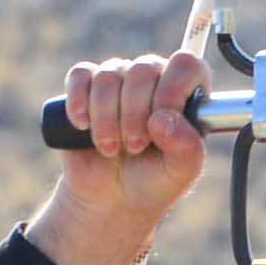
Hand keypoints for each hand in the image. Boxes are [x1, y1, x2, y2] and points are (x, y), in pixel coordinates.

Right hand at [21, 54, 205, 264]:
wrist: (111, 200)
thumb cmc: (152, 182)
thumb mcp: (180, 173)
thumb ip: (187, 148)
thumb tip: (164, 119)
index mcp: (186, 91)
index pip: (184, 64)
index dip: (170, 91)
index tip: (158, 127)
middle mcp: (155, 77)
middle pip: (142, 70)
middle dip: (134, 114)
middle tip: (135, 147)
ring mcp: (120, 79)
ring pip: (109, 76)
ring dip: (106, 117)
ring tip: (110, 148)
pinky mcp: (87, 88)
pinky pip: (80, 75)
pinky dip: (78, 100)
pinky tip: (83, 125)